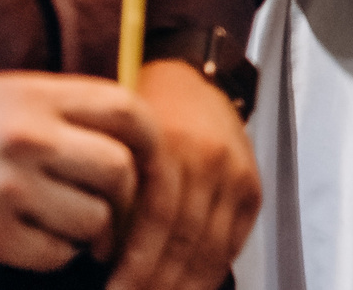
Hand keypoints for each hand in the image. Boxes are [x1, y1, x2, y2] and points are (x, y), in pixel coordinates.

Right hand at [0, 71, 152, 270]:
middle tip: (116, 203)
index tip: (152, 156)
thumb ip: (69, 108)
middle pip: (119, 170)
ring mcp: (7, 190)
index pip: (127, 111)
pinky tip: (41, 240)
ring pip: (93, 219)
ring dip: (92, 228)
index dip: (151, 137)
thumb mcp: (12, 93)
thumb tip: (134, 135)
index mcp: (38, 97)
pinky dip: (58, 253)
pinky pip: (54, 254)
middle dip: (127, 193)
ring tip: (74, 222)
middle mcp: (27, 140)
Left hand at [106, 60, 257, 289]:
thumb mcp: (120, 142)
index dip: (135, 263)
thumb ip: (115, 194)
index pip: (157, 218)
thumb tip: (100, 257)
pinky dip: (211, 272)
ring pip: (210, 246)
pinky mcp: (252, 188)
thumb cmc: (143, 118)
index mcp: (173, 145)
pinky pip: (233, 242)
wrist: (191, 82)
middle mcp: (211, 160)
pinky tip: (190, 288)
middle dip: (156, 283)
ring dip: (183, 286)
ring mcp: (236, 174)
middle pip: (185, 238)